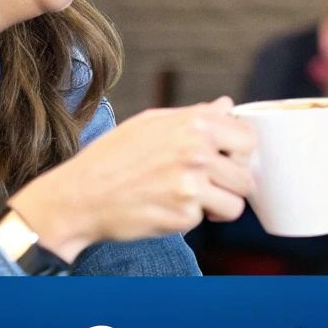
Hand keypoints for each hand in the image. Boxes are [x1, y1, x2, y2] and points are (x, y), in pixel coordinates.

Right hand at [10, 97, 257, 259]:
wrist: (80, 195)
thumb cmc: (112, 157)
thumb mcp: (151, 123)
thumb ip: (194, 115)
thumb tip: (227, 106)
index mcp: (194, 124)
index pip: (248, 137)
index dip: (238, 152)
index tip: (225, 159)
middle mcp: (197, 152)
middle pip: (246, 175)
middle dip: (230, 184)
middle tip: (206, 184)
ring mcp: (192, 185)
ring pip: (236, 203)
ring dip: (218, 206)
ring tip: (192, 199)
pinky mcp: (184, 216)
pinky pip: (206, 220)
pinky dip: (191, 218)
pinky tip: (167, 207)